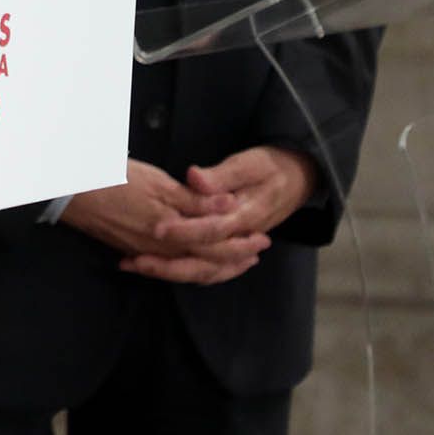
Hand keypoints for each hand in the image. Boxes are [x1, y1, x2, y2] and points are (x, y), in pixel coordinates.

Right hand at [58, 159, 269, 285]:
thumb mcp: (157, 181)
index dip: (240, 240)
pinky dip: (189, 269)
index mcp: (171, 229)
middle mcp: (162, 248)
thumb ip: (193, 198)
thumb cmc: (113, 178)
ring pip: (189, 269)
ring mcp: (147, 253)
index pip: (215, 240)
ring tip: (232, 263)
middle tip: (256, 254)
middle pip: (206, 262)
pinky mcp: (134, 252)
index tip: (261, 237)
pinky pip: (170, 268)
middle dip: (234, 259)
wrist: (70, 192)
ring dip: (214, 267)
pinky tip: (193, 266)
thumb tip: (228, 206)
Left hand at [140, 144, 316, 258]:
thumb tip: (195, 179)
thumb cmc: (272, 167)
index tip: (156, 229)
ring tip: (136, 266)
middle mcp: (239, 238)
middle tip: (134, 262)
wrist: (300, 179)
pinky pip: (208, 266)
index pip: (210, 231)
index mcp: (244, 217)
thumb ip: (221, 175)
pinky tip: (157, 267)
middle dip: (167, 264)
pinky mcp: (231, 245)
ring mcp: (236, 245)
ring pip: (204, 270)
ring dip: (170, 270)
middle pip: (203, 262)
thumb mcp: (248, 164)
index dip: (183, 232)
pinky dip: (183, 269)